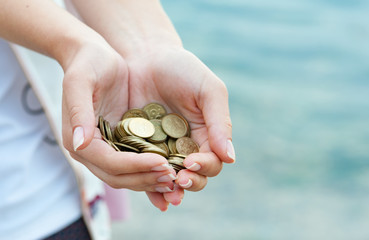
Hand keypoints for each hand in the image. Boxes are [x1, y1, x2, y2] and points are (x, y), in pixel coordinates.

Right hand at [61, 39, 177, 197]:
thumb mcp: (81, 80)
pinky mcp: (118, 144)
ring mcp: (104, 149)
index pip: (109, 163)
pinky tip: (171, 170)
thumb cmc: (89, 62)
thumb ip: (79, 111)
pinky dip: (150, 171)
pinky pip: (134, 165)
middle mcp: (89, 150)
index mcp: (78, 139)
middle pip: (118, 177)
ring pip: (127, 176)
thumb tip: (79, 144)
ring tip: (175, 177)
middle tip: (173, 175)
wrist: (95, 55)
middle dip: (145, 177)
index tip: (161, 162)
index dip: (135, 166)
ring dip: (150, 180)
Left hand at [125, 47, 234, 209]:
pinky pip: (144, 171)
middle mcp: (185, 147)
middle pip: (193, 176)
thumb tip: (230, 158)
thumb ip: (220, 122)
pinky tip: (148, 192)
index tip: (193, 162)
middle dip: (189, 182)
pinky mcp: (138, 149)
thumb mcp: (207, 90)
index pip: (212, 161)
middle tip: (179, 180)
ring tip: (165, 192)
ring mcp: (160, 150)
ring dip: (169, 189)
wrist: (145, 56)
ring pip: (169, 179)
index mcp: (206, 135)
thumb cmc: (182, 69)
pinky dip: (147, 185)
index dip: (205, 166)